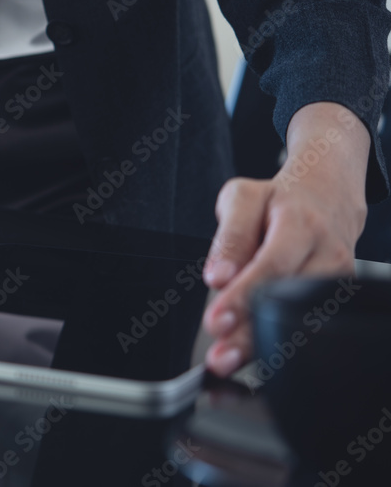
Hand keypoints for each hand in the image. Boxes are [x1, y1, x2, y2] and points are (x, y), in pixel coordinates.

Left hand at [201, 102, 369, 375]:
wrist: (326, 195)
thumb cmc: (278, 200)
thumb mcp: (242, 199)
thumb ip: (230, 237)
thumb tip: (218, 277)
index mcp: (301, 224)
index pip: (272, 265)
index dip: (244, 296)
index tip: (217, 320)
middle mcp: (328, 254)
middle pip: (290, 302)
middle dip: (251, 334)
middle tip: (220, 356)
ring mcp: (339, 279)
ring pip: (303, 321)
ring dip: (263, 347)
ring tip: (228, 360)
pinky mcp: (339, 297)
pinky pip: (311, 324)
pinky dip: (281, 343)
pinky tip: (254, 355)